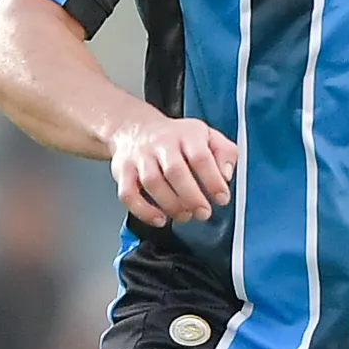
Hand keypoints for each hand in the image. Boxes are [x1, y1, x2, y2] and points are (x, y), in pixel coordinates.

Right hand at [109, 111, 238, 227]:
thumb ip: (225, 153)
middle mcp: (161, 143)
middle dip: (192, 197)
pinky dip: (143, 211)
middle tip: (203, 213)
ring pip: (152, 182)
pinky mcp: (122, 171)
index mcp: (186, 134)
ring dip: (171, 205)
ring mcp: (140, 157)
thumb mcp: (208, 136)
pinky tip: (159, 219)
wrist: (136, 129)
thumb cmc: (176, 139)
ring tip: (184, 215)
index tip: (221, 198)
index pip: (200, 157)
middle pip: (175, 171)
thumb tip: (226, 175)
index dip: (213, 181)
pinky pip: (128, 194)